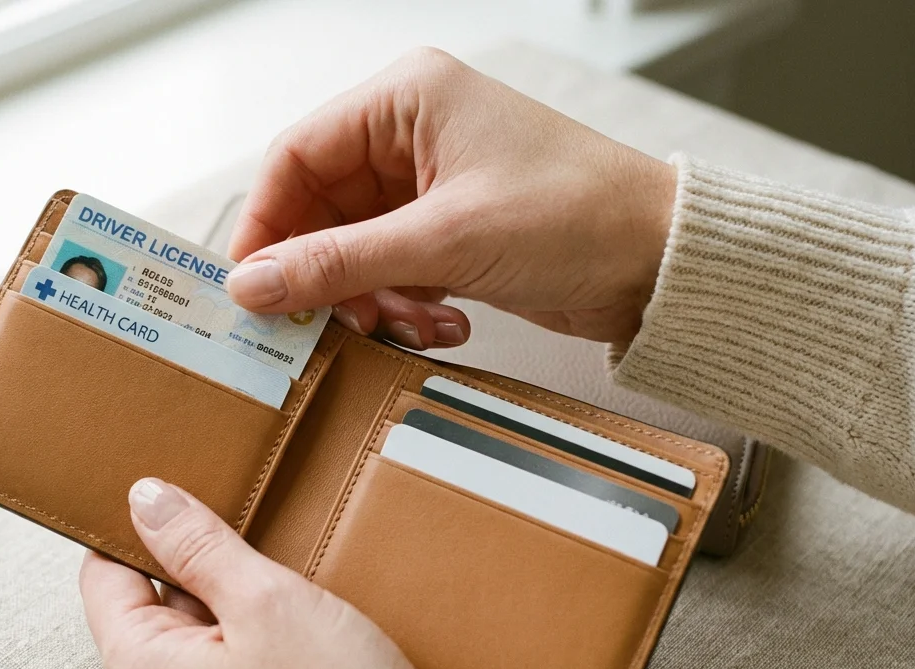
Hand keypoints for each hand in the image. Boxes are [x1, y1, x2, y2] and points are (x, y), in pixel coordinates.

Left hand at [79, 478, 417, 668]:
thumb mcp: (265, 598)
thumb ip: (198, 546)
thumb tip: (148, 502)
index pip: (104, 579)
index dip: (140, 534)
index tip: (180, 511)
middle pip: (150, 616)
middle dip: (196, 579)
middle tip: (251, 562)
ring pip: (190, 652)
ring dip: (227, 621)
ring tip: (282, 611)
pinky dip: (246, 660)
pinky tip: (290, 649)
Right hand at [225, 47, 675, 348]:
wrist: (663, 263)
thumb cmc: (579, 217)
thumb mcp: (445, 241)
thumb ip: (338, 263)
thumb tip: (254, 284)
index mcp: (407, 99)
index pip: (297, 155)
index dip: (266, 224)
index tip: (251, 287)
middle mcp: (413, 133)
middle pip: (321, 210)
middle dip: (327, 274)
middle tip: (328, 324)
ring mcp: (431, 184)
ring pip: (353, 250)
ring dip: (371, 298)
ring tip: (410, 323)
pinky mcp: (451, 230)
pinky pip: (392, 271)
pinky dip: (404, 306)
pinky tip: (445, 322)